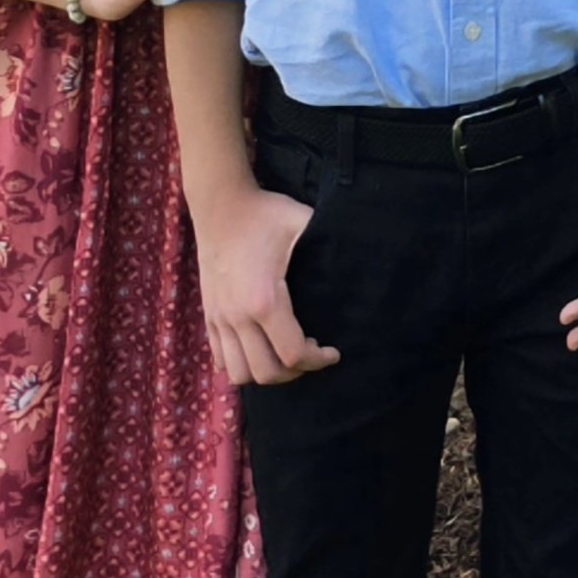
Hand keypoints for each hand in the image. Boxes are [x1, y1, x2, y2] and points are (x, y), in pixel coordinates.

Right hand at [193, 185, 340, 385]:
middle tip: (312, 354)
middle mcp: (238, 317)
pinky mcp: (208, 314)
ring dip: (265, 371)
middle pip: (267, 373)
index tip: (333, 351)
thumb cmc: (266, 214)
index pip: (293, 355)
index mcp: (265, 301)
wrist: (220, 204)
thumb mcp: (305, 223)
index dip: (318, 360)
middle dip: (296, 372)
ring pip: (238, 373)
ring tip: (284, 353)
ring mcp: (219, 318)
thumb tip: (369, 251)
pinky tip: (259, 346)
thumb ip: (333, 242)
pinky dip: (240, 363)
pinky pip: (219, 357)